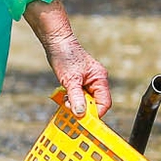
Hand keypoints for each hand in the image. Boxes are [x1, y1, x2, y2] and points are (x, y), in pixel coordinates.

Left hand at [23, 0, 109, 116]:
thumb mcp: (70, 80)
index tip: (83, 118)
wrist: (56, 41)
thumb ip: (76, 97)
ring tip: (65, 100)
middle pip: (95, 103)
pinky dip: (72, 98)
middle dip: (83, 108)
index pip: (104, 103)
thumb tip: (81, 114)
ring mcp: (88, 81)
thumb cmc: (65, 56)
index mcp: (99, 79)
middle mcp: (96, 80)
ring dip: (75, 103)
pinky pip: (79, 95)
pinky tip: (65, 96)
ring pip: (86, 100)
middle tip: (70, 107)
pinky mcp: (80, 81)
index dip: (95, 113)